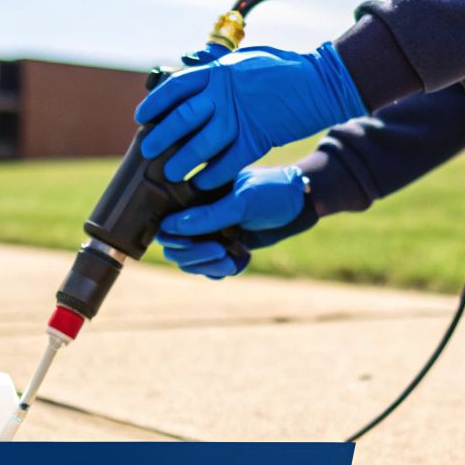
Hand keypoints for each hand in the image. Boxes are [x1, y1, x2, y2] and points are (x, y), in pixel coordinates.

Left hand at [135, 42, 364, 189]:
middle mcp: (224, 93)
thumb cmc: (279, 70)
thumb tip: (189, 83)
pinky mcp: (258, 138)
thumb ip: (216, 73)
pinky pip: (228, 161)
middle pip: (182, 118)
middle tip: (148, 151)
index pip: (175, 88)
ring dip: (183, 161)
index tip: (142, 119)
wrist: (318, 82)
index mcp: (217, 70)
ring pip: (201, 144)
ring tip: (169, 174)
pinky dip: (213, 174)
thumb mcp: (242, 61)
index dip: (155, 104)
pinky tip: (201, 182)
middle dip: (161, 137)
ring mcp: (241, 117)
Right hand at [156, 166, 308, 278]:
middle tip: (219, 253)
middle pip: (174, 247)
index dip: (172, 237)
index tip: (190, 242)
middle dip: (194, 255)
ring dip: (207, 267)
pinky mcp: (221, 247)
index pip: (164, 221)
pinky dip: (219, 271)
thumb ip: (210, 214)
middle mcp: (195, 214)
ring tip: (231, 262)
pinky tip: (238, 263)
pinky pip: (208, 268)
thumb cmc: (272, 192)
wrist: (299, 204)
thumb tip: (172, 226)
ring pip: (190, 261)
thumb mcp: (243, 200)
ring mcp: (207, 232)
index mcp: (193, 194)